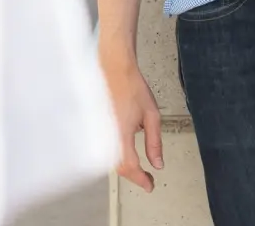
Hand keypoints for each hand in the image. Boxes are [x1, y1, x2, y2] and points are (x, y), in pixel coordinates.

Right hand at [103, 56, 163, 190]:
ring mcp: (100, 133)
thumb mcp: (152, 115)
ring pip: (111, 161)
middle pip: (119, 167)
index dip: (141, 179)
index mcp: (121, 134)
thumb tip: (158, 163)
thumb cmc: (132, 88)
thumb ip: (154, 142)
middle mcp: (107, 137)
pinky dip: (117, 158)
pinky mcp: (97, 129)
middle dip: (135, 176)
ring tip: (140, 170)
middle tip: (148, 179)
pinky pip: (106, 151)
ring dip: (126, 168)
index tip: (151, 185)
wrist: (113, 69)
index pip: (131, 166)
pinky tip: (126, 157)